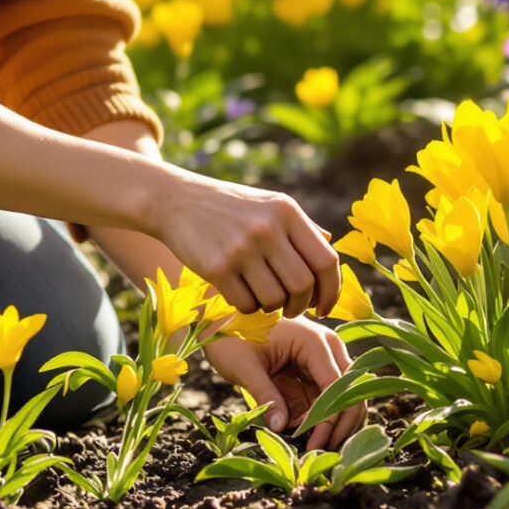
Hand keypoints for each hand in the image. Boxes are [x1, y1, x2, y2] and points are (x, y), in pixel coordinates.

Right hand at [145, 170, 340, 318]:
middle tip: (292, 308)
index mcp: (287, 212)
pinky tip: (242, 294)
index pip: (326, 260)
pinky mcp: (217, 267)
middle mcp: (268, 228)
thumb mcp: (270, 204)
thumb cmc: (231, 206)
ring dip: (274, 308)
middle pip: (303, 285)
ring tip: (264, 297)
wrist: (177, 201)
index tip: (325, 308)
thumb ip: (301, 226)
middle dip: (301, 305)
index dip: (332, 290)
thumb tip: (330, 245)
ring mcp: (241, 248)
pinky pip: (246, 304)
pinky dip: (249, 307)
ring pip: (275, 299)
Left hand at [203, 318, 362, 452]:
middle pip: (351, 394)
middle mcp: (328, 350)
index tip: (312, 446)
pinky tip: (297, 432)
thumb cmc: (232, 336)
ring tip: (305, 445)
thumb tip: (280, 428)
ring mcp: (322, 361)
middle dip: (338, 426)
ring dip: (328, 426)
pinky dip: (315, 420)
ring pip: (341, 400)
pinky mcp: (312, 373)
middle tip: (317, 452)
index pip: (336, 388)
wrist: (222, 319)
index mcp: (315, 342)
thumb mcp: (245, 367)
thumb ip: (265, 396)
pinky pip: (323, 401)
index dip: (328, 421)